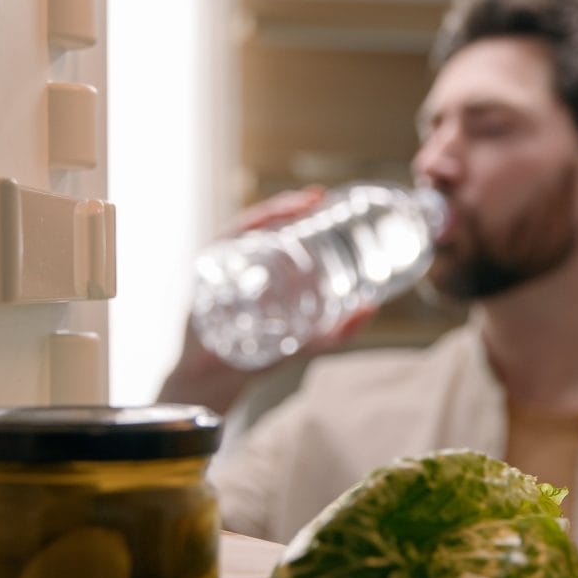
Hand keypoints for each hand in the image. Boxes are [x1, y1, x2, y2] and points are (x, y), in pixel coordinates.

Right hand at [158, 186, 377, 413]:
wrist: (215, 381)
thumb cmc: (256, 359)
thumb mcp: (304, 343)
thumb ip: (337, 331)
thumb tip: (373, 307)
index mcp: (259, 271)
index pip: (275, 231)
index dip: (295, 209)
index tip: (320, 196)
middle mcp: (238, 263)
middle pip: (261, 224)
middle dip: (287, 206)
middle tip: (317, 198)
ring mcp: (220, 268)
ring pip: (242, 228)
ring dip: (270, 213)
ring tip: (298, 206)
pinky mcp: (205, 277)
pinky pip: (222, 245)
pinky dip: (241, 231)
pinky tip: (263, 226)